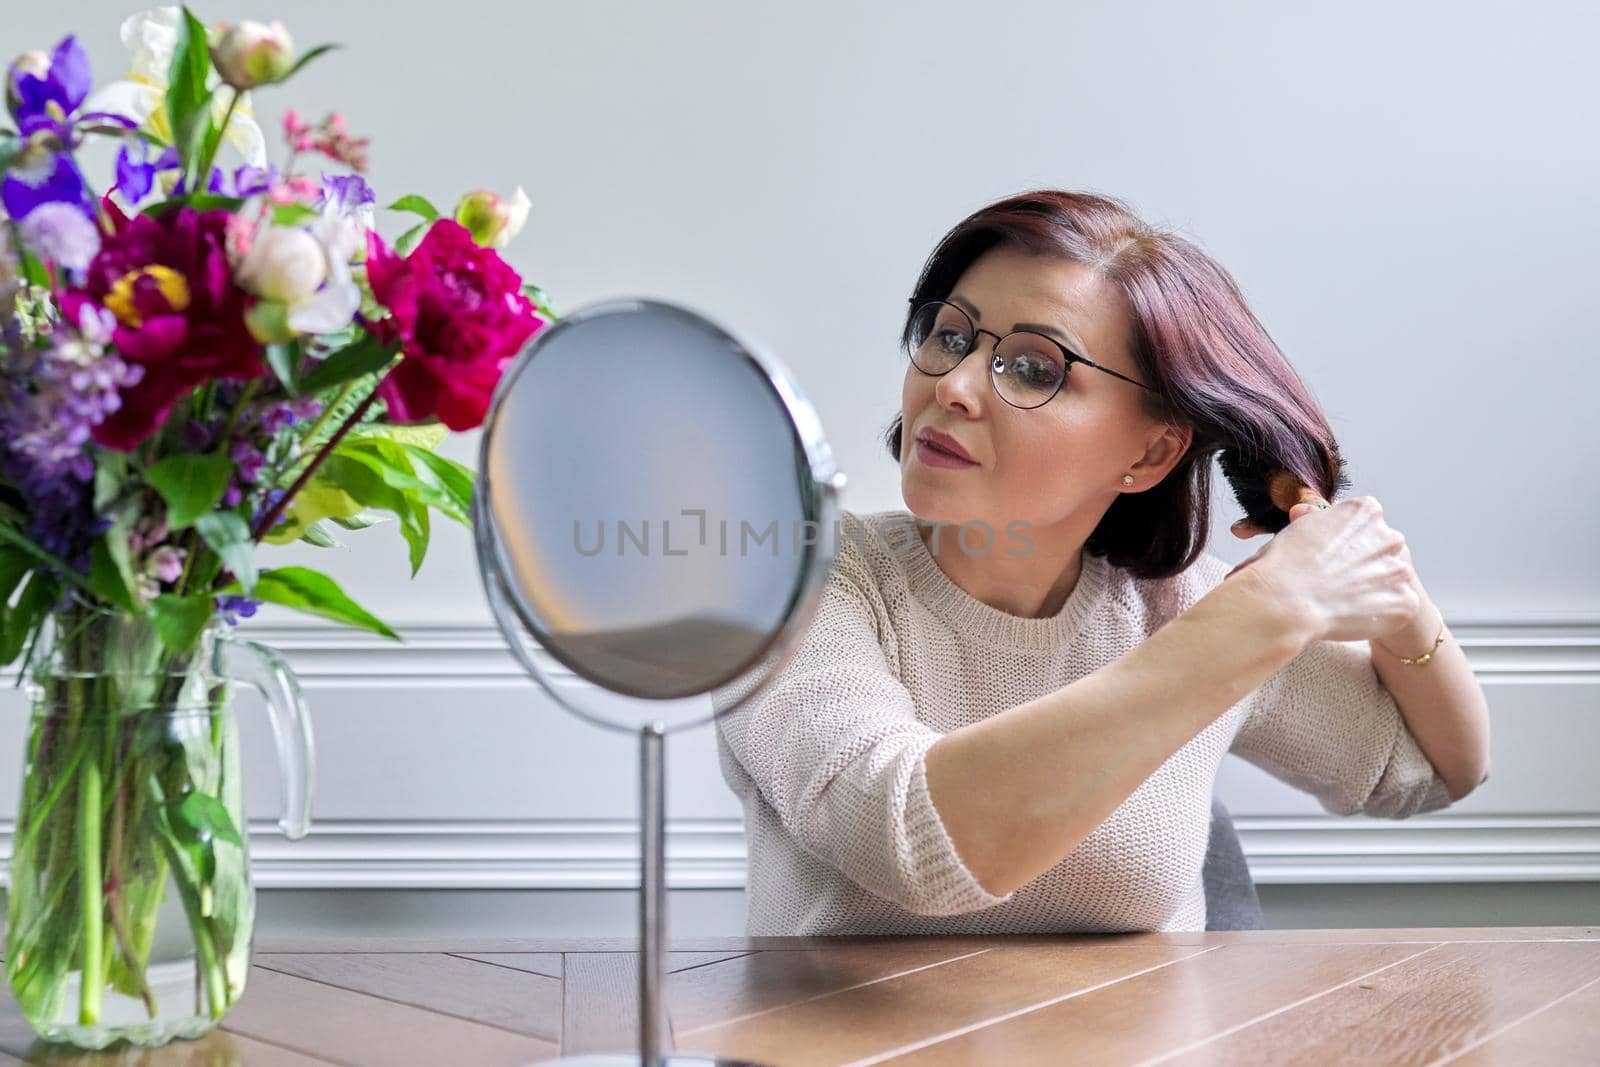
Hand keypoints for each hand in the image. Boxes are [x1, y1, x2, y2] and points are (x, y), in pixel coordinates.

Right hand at [1225, 496, 1422, 643]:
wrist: (1287, 602)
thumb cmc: (1284, 565)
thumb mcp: (1297, 527)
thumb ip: (1315, 519)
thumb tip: (1309, 514)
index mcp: (1366, 511)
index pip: (1364, 525)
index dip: (1344, 544)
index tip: (1329, 558)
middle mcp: (1389, 536)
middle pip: (1381, 551)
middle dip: (1363, 566)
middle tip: (1335, 583)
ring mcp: (1400, 571)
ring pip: (1390, 581)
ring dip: (1372, 591)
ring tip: (1341, 602)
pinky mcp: (1405, 602)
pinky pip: (1396, 609)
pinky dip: (1379, 616)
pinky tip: (1352, 616)